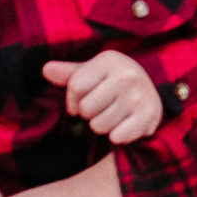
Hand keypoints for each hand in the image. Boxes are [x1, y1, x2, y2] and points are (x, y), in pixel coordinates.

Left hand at [43, 51, 163, 143]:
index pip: (75, 86)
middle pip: (86, 108)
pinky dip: (117, 136)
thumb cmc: (111, 83)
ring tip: (113, 116)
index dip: (73, 99)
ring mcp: (140, 96)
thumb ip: (69, 74)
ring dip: (101, 126)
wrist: (149, 94)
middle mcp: (128, 75)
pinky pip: (116, 137)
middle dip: (88, 113)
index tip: (84, 99)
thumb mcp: (91, 74)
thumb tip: (46, 70)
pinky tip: (124, 126)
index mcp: (110, 60)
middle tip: (102, 108)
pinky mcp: (149, 116)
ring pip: (98, 125)